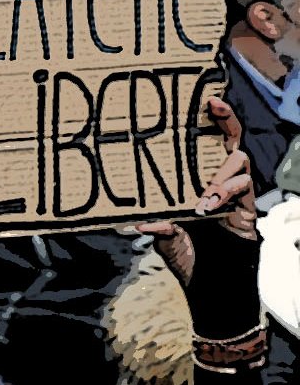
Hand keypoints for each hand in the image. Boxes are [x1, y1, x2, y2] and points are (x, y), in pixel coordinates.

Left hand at [136, 97, 256, 287]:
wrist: (209, 284)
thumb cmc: (186, 256)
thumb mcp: (164, 239)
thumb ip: (156, 227)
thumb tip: (137, 223)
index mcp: (193, 181)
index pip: (200, 146)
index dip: (203, 123)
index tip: (198, 100)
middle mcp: (215, 180)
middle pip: (227, 141)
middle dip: (224, 120)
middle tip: (213, 106)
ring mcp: (233, 191)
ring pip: (237, 161)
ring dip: (220, 169)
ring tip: (205, 188)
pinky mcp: (246, 206)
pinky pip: (243, 187)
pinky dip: (225, 191)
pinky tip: (209, 203)